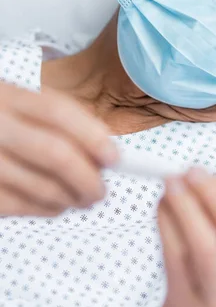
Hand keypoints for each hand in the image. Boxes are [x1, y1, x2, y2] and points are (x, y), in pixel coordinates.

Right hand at [0, 82, 118, 215]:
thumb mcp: (15, 103)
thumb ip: (55, 120)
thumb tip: (102, 152)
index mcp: (5, 95)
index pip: (57, 112)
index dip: (92, 136)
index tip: (114, 157)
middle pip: (54, 153)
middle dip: (87, 178)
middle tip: (101, 191)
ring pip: (39, 187)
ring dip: (71, 199)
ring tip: (83, 199)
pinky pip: (18, 207)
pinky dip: (45, 210)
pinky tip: (55, 206)